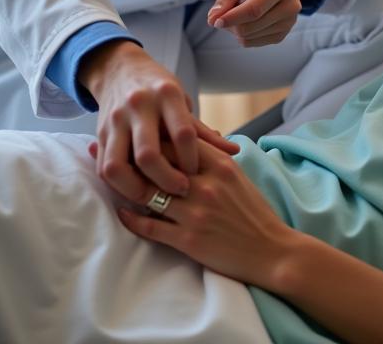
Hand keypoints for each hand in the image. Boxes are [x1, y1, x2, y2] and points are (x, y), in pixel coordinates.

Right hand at [80, 40, 238, 202]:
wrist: (120, 69)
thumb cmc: (159, 88)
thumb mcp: (182, 101)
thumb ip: (202, 130)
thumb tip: (233, 150)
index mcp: (166, 95)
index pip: (182, 133)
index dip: (191, 158)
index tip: (197, 173)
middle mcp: (139, 106)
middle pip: (148, 155)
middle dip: (165, 180)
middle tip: (180, 191)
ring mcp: (115, 120)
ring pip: (117, 166)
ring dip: (134, 189)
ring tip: (153, 199)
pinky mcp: (98, 133)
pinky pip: (103, 166)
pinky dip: (116, 184)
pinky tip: (133, 190)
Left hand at [116, 138, 296, 286]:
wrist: (269, 249)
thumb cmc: (254, 211)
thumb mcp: (238, 176)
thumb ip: (214, 159)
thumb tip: (191, 141)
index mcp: (221, 164)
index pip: (180, 141)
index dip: (157, 135)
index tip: (139, 132)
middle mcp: (205, 184)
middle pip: (160, 164)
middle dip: (135, 157)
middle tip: (113, 151)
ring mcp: (195, 212)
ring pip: (150, 193)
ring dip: (128, 188)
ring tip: (113, 181)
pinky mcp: (187, 239)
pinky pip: (150, 225)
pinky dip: (132, 219)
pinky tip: (122, 212)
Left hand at [207, 0, 316, 46]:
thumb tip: (213, 18)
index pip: (254, 10)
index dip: (232, 18)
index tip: (214, 20)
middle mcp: (290, 6)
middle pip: (249, 27)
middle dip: (230, 22)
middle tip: (226, 8)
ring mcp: (288, 22)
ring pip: (249, 38)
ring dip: (235, 27)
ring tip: (241, 9)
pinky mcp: (282, 34)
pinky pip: (252, 42)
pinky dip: (243, 33)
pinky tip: (248, 18)